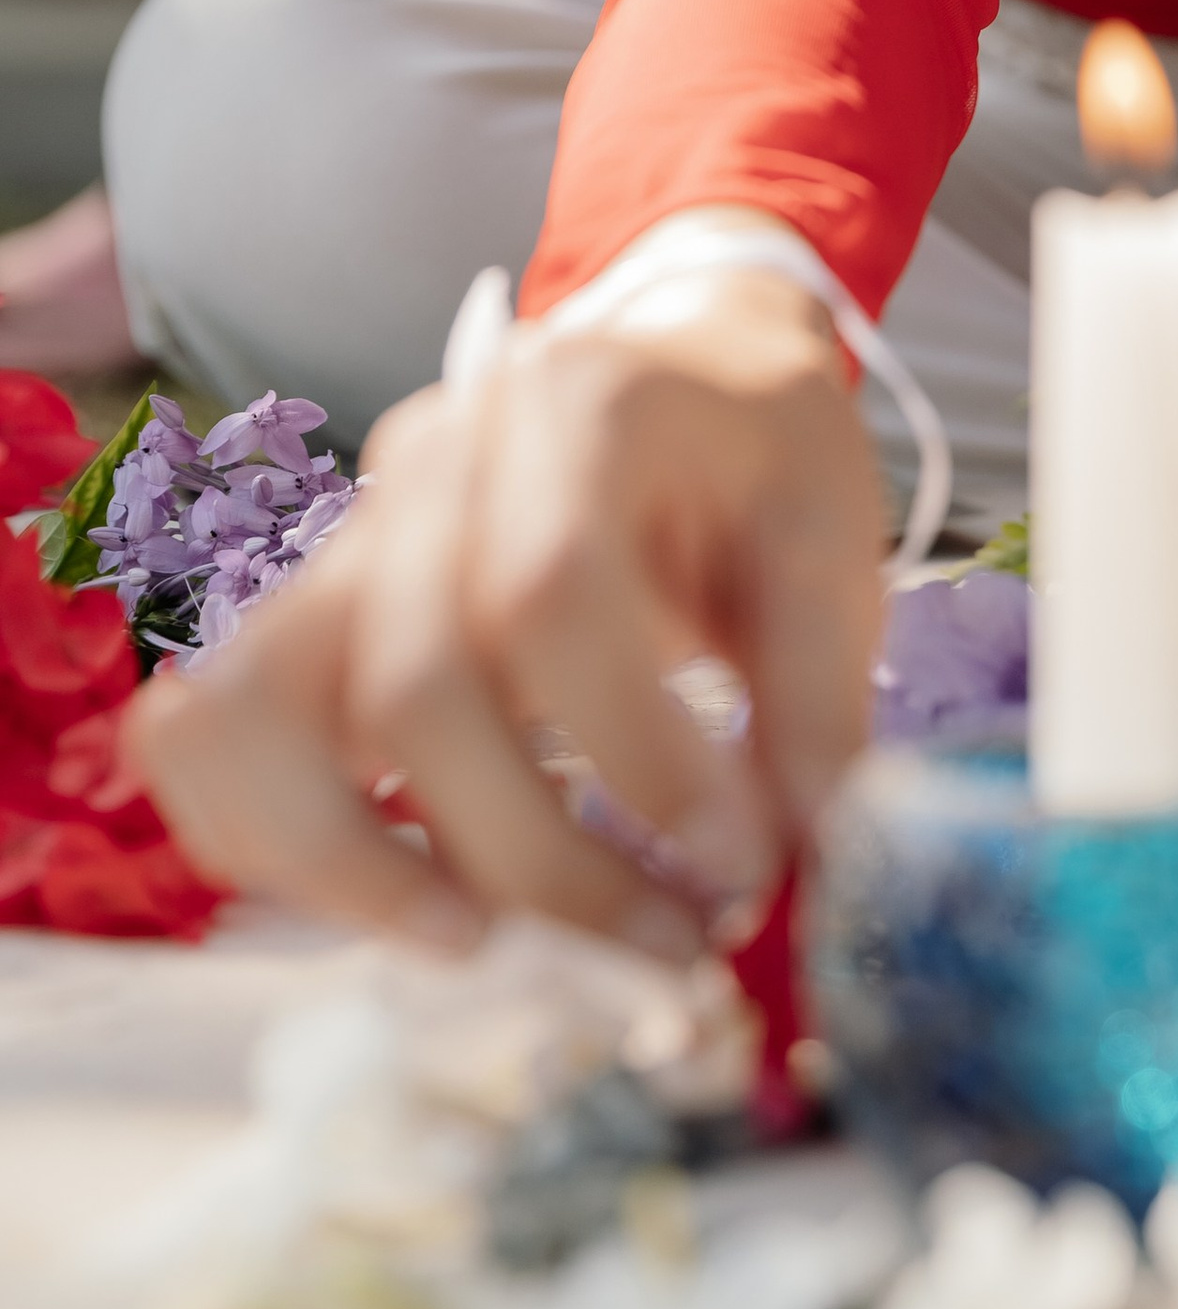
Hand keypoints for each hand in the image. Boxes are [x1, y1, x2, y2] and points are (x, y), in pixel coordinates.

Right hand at [130, 269, 882, 957]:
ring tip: (485, 940)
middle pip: (410, 682)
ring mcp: (350, 536)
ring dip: (359, 867)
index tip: (736, 863)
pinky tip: (403, 898)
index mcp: (577, 410)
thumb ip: (821, 693)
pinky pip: (214, 732)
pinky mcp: (308, 613)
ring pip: (261, 713)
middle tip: (662, 940)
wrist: (680, 368)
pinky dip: (270, 840)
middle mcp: (433, 464)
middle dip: (535, 854)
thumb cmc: (755, 456)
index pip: (552, 592)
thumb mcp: (833, 537)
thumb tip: (806, 852)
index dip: (637, 756)